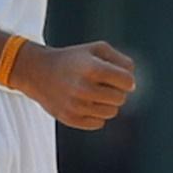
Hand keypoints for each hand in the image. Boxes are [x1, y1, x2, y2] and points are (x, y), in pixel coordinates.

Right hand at [9, 40, 135, 129]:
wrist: (38, 72)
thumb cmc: (72, 59)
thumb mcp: (95, 49)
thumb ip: (120, 60)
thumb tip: (133, 81)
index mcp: (91, 68)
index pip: (127, 81)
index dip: (127, 79)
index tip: (121, 77)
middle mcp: (83, 88)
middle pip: (121, 98)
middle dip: (117, 91)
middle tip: (104, 84)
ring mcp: (76, 106)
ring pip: (111, 112)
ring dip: (107, 103)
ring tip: (94, 93)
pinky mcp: (70, 119)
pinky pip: (99, 123)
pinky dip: (96, 114)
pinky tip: (85, 102)